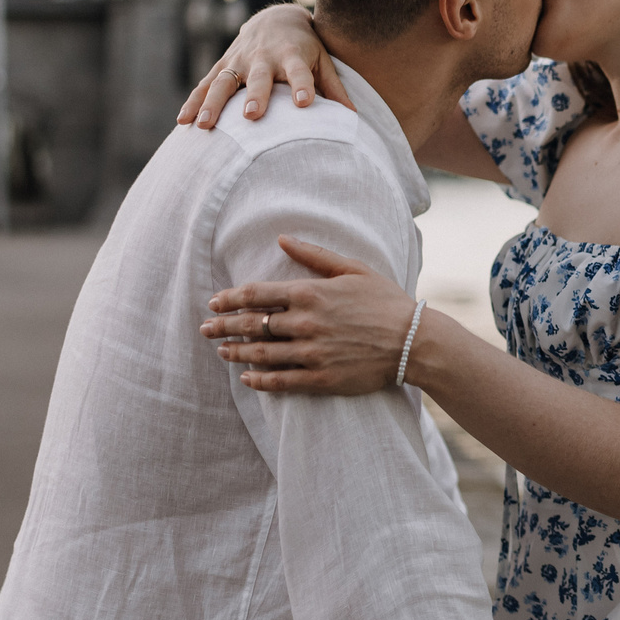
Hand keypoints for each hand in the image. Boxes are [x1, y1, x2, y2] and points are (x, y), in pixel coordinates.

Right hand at [178, 5, 353, 129]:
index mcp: (292, 56)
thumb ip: (334, 88)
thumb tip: (353, 117)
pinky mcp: (223, 65)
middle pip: (258, 79)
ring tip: (206, 127)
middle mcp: (263, 58)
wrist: (276, 19)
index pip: (299, 73)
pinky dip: (193, 102)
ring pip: (223, 83)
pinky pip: (204, 85)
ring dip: (213, 104)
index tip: (306, 104)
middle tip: (252, 116)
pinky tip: (183, 121)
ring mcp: (239, 61)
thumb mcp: (323, 61)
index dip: (303, 86)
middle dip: (255, 96)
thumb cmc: (305, 47)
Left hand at [204, 237, 421, 393]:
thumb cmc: (386, 302)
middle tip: (205, 329)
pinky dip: (259, 380)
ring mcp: (311, 352)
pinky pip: (280, 381)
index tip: (214, 302)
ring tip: (221, 352)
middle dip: (223, 326)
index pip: (256, 294)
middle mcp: (305, 323)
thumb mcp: (354, 269)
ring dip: (236, 353)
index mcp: (311, 293)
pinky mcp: (320, 378)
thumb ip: (315, 254)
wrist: (414, 342)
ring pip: (261, 353)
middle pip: (251, 324)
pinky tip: (246, 379)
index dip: (230, 298)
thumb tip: (282, 238)